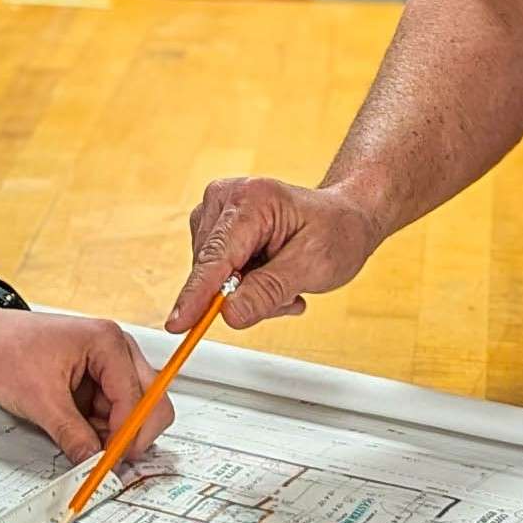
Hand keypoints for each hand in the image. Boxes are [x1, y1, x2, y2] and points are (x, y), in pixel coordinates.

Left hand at [0, 300, 164, 462]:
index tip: (111, 462)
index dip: (127, 435)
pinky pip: (115, 413)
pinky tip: (77, 431)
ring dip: (113, 434)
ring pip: (134, 412)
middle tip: (107, 460)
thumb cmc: (7, 351)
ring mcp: (112, 365)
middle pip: (151, 402)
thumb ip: (72, 434)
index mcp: (107, 342)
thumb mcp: (39, 399)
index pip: (138, 397)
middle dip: (131, 435)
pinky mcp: (101, 380)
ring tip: (78, 439)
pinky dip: (101, 429)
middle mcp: (118, 350)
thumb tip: (94, 463)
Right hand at [168, 176, 388, 331]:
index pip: (216, 257)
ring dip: (247, 292)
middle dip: (244, 295)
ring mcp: (216, 211)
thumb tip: (228, 314)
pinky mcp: (214, 227)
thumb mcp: (314, 266)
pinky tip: (271, 275)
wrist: (343, 217)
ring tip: (284, 281)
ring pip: (212, 277)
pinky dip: (244, 285)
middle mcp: (225, 198)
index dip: (197, 294)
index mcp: (252, 200)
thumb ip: (268, 291)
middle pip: (212, 271)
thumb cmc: (336, 232)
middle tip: (288, 293)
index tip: (179, 324)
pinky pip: (216, 273)